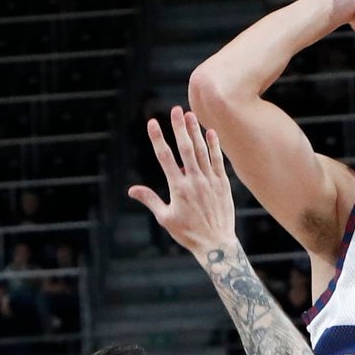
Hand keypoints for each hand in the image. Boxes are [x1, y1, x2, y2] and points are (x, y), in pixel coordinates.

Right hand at [127, 106, 236, 261]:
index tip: (152, 123)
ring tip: (190, 114)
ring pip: (201, 151)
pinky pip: (217, 160)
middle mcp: (194, 181)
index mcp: (178, 188)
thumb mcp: (165, 218)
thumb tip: (132, 190)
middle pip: (185, 148)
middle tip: (175, 110)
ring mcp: (210, 180)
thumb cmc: (188, 233)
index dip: (158, 139)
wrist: (216, 244)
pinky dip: (213, 145)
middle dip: (179, 127)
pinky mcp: (222, 183)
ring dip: (195, 131)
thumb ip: (150, 200)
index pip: (165, 158)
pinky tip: (210, 132)